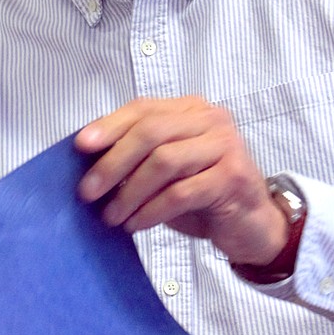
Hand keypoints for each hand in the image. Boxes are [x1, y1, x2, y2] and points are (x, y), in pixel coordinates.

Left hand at [74, 96, 287, 265]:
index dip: (110, 125)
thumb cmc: (204, 195)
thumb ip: (139, 157)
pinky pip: (182, 192)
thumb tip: (89, 161)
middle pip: (151, 132)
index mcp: (191, 110)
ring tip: (111, 216)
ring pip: (164, 162)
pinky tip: (135, 224)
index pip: (143, 109)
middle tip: (88, 191)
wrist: (253, 225)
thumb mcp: (168, 171)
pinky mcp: (233, 177)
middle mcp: (211, 121)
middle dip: (113, 162)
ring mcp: (226, 147)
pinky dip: (152, 210)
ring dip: (130, 191)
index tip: (80, 146)